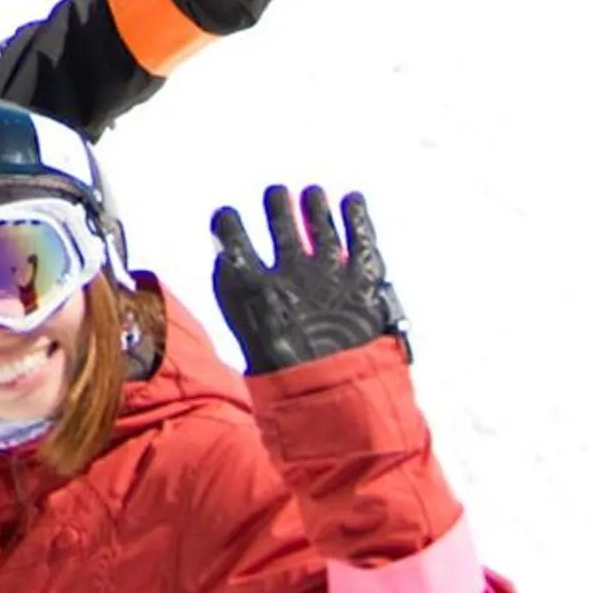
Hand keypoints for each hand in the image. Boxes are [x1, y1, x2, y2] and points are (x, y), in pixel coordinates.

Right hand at [211, 184, 410, 374]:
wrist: (336, 399)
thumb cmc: (285, 373)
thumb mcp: (244, 333)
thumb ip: (233, 289)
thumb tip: (225, 254)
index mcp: (256, 284)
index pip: (231, 233)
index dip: (227, 221)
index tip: (228, 219)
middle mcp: (291, 268)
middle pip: (279, 213)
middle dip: (276, 201)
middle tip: (276, 195)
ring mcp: (331, 269)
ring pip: (319, 215)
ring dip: (314, 202)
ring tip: (312, 193)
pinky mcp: (365, 276)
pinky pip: (361, 232)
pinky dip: (356, 213)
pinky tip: (352, 199)